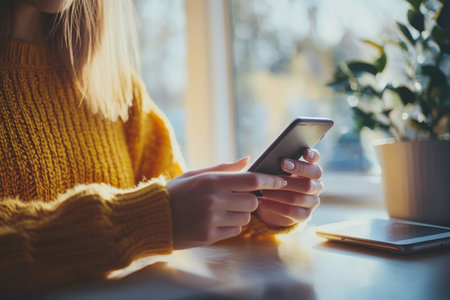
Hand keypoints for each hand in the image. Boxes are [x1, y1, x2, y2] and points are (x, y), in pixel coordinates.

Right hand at [166, 158, 286, 249]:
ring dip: (241, 213)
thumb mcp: (196, 174)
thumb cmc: (176, 192)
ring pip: (245, 217)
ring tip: (224, 209)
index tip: (281, 181)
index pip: (250, 180)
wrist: (153, 218)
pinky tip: (217, 221)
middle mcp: (213, 201)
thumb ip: (224, 169)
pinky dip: (232, 225)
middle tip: (241, 197)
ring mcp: (211, 220)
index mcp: (211, 182)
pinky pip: (235, 230)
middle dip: (252, 199)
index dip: (270, 180)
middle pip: (252, 201)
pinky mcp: (209, 236)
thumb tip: (247, 160)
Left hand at [256, 149, 322, 226]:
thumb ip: (276, 164)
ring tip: (264, 188)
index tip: (305, 151)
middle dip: (298, 168)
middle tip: (282, 163)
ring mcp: (312, 201)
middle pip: (313, 175)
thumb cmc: (273, 182)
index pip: (316, 158)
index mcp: (310, 170)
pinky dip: (273, 206)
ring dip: (279, 192)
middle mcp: (315, 185)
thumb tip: (265, 157)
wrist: (273, 207)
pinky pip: (290, 211)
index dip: (313, 155)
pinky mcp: (304, 215)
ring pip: (298, 196)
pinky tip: (261, 202)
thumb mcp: (274, 171)